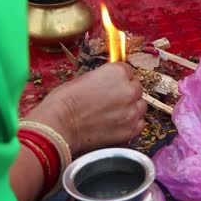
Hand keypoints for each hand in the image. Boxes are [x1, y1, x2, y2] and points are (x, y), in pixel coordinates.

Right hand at [25, 63, 146, 153]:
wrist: (59, 126)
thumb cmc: (64, 101)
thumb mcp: (85, 78)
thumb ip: (105, 78)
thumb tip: (111, 82)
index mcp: (118, 72)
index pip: (128, 71)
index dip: (118, 78)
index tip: (112, 84)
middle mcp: (129, 90)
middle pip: (137, 87)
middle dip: (127, 92)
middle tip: (112, 99)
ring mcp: (132, 111)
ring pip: (141, 105)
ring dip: (131, 107)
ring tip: (115, 113)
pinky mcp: (131, 130)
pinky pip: (140, 123)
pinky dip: (132, 123)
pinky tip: (118, 123)